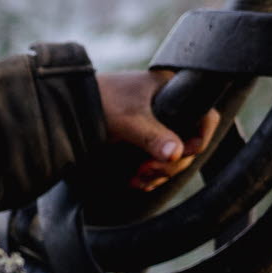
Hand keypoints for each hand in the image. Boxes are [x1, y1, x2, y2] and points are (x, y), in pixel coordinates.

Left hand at [97, 69, 219, 191]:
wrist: (66, 106)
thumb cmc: (98, 101)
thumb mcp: (128, 119)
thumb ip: (153, 136)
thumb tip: (178, 154)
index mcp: (172, 91)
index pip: (205, 116)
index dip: (200, 138)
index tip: (183, 153)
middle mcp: (168, 107)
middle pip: (188, 143)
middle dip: (171, 163)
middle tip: (148, 170)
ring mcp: (156, 126)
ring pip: (172, 157)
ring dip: (159, 174)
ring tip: (138, 179)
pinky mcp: (141, 141)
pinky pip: (156, 162)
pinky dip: (149, 175)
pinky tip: (135, 182)